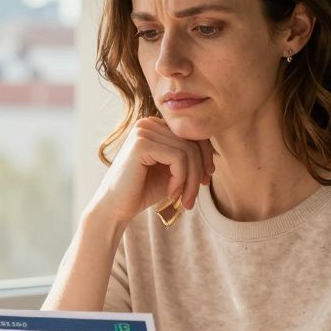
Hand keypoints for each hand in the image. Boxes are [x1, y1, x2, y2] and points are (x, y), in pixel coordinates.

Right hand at [88, 117, 214, 227]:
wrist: (116, 207)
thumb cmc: (143, 190)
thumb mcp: (172, 171)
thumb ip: (189, 158)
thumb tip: (214, 153)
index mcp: (156, 126)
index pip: (193, 134)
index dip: (205, 158)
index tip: (205, 182)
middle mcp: (148, 123)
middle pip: (193, 142)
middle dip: (199, 173)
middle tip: (192, 198)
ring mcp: (143, 131)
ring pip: (188, 152)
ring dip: (191, 181)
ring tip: (183, 199)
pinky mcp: (141, 144)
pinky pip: (178, 159)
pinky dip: (181, 179)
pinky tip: (171, 193)